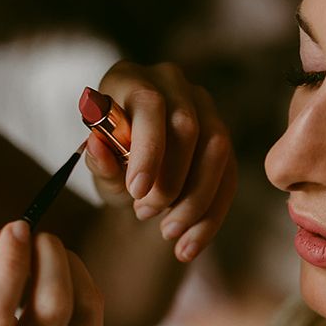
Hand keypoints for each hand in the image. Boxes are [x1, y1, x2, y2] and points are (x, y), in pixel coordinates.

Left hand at [85, 61, 236, 262]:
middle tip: (144, 213)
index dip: (148, 148)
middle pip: (188, 126)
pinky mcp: (223, 139)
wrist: (135, 180)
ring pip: (216, 150)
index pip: (149, 104)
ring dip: (193, 201)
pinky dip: (209, 218)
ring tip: (166, 232)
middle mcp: (172, 83)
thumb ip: (99, 162)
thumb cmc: (111, 165)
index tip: (136, 191)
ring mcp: (204, 108)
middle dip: (169, 180)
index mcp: (131, 79)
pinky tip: (188, 247)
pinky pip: (229, 176)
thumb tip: (96, 146)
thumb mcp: (99, 168)